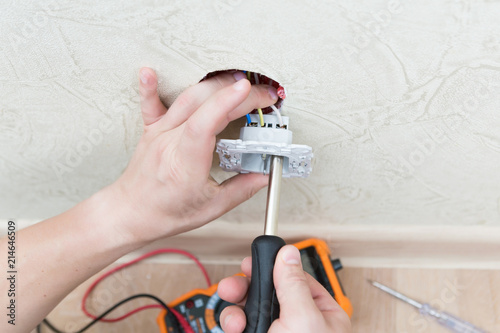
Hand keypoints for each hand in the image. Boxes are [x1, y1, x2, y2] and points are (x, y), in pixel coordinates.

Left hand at [110, 68, 277, 242]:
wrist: (131, 213)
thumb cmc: (166, 212)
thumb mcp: (211, 207)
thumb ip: (241, 190)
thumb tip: (263, 175)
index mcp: (186, 162)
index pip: (204, 123)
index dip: (226, 102)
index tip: (247, 89)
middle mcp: (170, 141)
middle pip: (202, 104)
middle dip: (236, 93)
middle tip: (264, 96)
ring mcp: (159, 132)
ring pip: (185, 98)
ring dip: (214, 84)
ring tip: (238, 81)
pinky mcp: (151, 129)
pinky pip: (149, 104)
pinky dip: (150, 86)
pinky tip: (148, 71)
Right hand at [218, 245, 351, 332]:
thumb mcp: (303, 320)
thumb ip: (293, 285)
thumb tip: (288, 252)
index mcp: (321, 313)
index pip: (295, 278)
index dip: (273, 266)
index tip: (255, 257)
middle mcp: (298, 322)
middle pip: (267, 290)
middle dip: (247, 288)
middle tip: (233, 286)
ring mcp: (276, 332)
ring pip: (250, 308)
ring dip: (236, 309)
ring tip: (235, 319)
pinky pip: (239, 324)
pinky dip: (232, 324)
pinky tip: (234, 328)